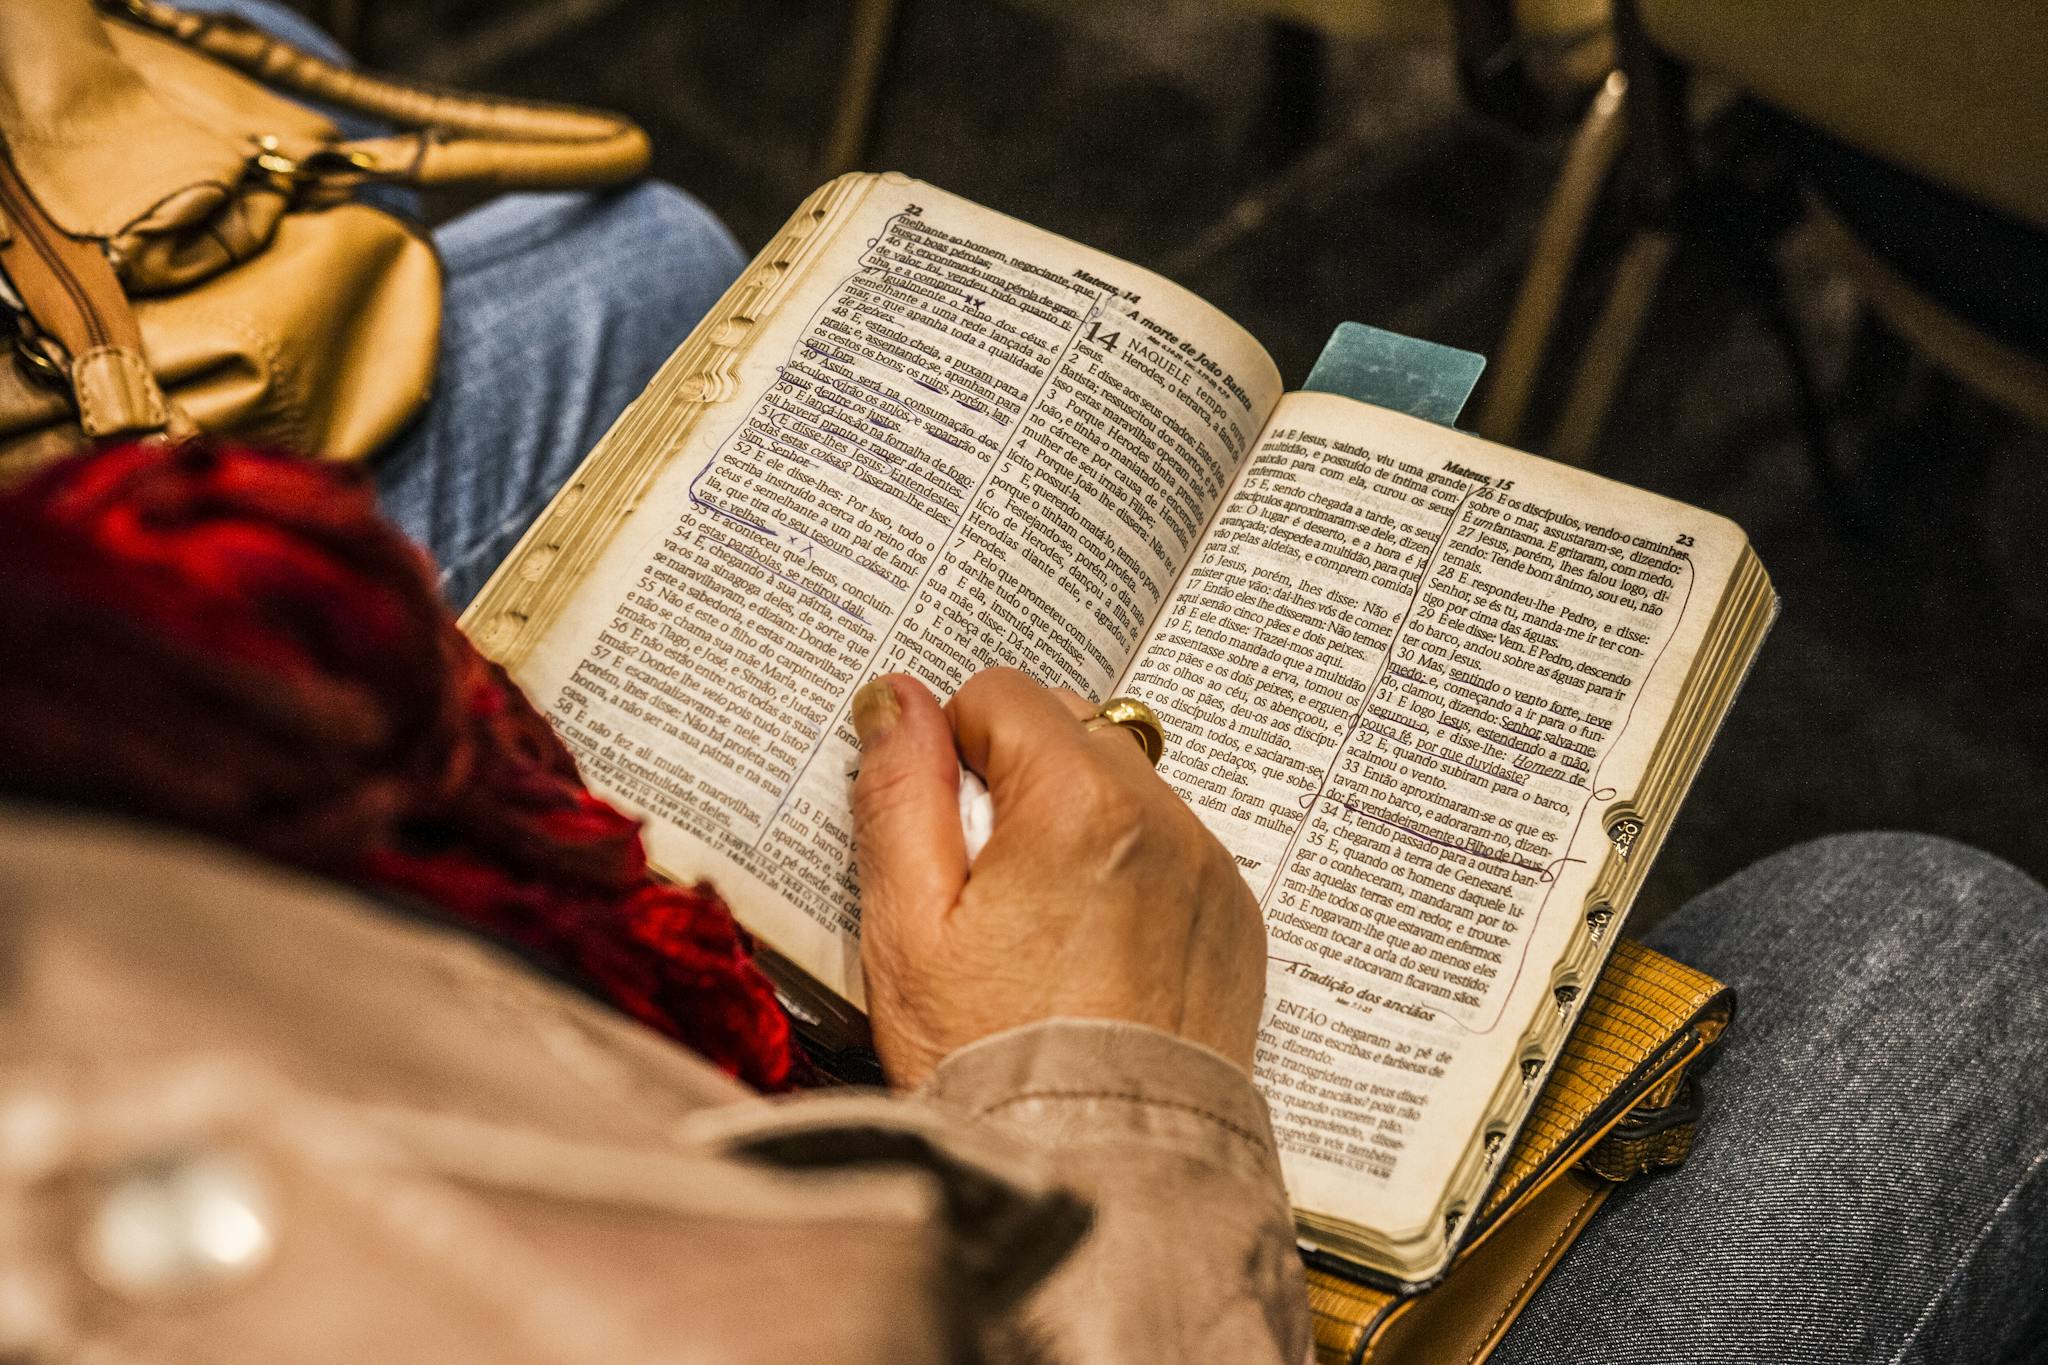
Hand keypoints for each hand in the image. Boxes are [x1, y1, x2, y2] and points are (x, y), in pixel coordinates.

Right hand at [850, 668, 1265, 1088]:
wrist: (1098, 1175)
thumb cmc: (988, 1060)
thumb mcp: (908, 924)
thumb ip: (901, 792)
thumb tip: (896, 697)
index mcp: (1079, 802)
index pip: (1002, 694)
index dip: (953, 750)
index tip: (941, 832)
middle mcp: (1163, 819)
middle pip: (1071, 729)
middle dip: (1017, 778)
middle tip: (982, 883)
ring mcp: (1209, 871)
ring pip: (1124, 788)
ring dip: (1075, 823)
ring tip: (1035, 927)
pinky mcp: (1233, 922)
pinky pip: (1172, 851)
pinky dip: (1128, 873)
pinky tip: (1089, 952)